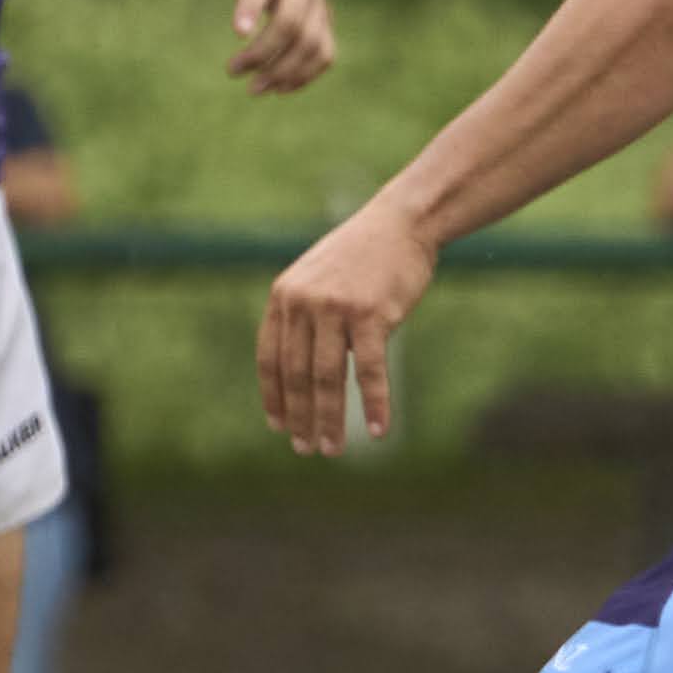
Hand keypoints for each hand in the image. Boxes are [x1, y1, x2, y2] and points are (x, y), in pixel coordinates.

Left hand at [190, 0, 335, 94]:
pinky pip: (324, 52)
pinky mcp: (324, 21)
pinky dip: (305, 75)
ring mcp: (318, 2)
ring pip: (312, 43)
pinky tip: (278, 89)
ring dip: (284, 71)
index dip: (251, 6)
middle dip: (263, 51)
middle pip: (292, 22)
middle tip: (231, 71)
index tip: (236, 34)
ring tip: (253, 89)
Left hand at [259, 199, 432, 452]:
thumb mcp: (318, 278)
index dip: (274, 398)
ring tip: (333, 449)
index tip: (279, 427)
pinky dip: (373, 404)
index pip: (270, 359)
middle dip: (301, 418)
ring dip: (330, 420)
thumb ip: (303, 316)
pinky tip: (377, 430)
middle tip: (306, 449)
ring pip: (328, 379)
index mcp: (284, 296)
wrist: (402, 223)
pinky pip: (369, 371)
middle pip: (297, 376)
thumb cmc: (363, 256)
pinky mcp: (371, 315)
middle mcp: (303, 303)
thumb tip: (299, 372)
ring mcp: (336, 308)